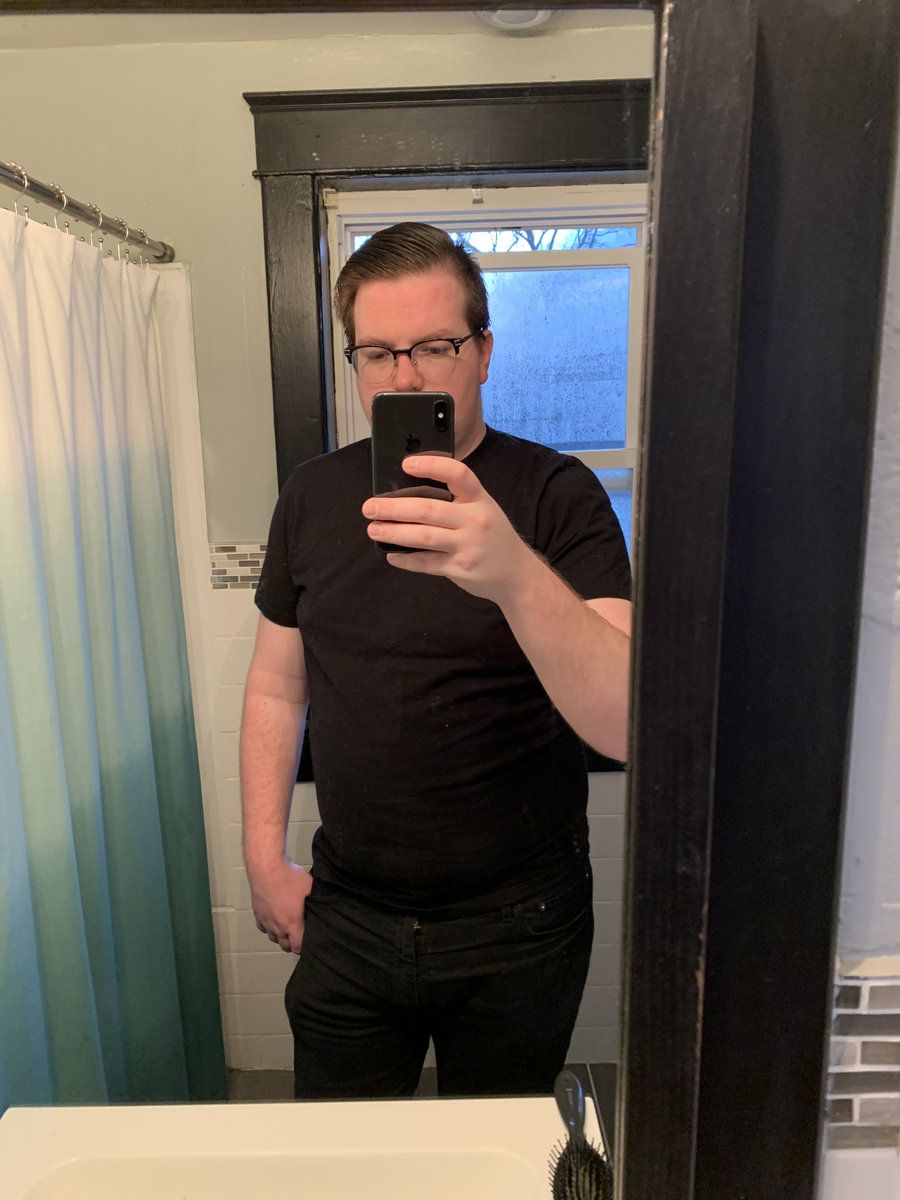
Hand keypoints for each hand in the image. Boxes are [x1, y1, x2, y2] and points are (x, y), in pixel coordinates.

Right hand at [247, 859, 311, 953]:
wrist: (267, 869)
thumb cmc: (290, 878)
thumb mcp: (310, 889)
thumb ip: (315, 903)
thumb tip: (322, 907)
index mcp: (292, 924)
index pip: (297, 947)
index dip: (304, 947)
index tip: (309, 942)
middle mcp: (278, 926)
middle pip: (285, 945)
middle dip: (293, 944)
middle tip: (299, 937)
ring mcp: (266, 921)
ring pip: (273, 938)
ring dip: (281, 937)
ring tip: (288, 930)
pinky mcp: (258, 913)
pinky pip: (263, 928)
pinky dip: (269, 928)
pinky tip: (274, 921)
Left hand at [361, 455, 533, 604]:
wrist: (516, 573)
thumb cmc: (491, 535)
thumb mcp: (482, 509)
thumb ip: (455, 501)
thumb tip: (408, 493)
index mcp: (480, 499)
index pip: (458, 474)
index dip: (431, 466)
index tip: (406, 464)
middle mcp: (475, 520)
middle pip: (428, 509)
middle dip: (393, 508)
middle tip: (370, 507)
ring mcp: (468, 546)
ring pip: (423, 537)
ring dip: (393, 533)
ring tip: (374, 530)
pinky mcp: (460, 569)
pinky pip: (426, 563)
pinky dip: (405, 559)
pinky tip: (391, 555)